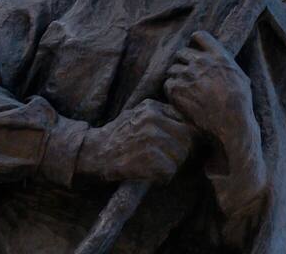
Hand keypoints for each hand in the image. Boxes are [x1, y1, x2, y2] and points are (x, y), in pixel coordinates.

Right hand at [77, 100, 195, 183]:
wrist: (93, 153)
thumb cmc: (118, 137)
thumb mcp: (137, 115)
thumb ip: (161, 116)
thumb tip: (191, 126)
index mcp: (152, 107)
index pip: (186, 122)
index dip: (184, 137)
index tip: (175, 145)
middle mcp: (153, 119)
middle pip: (187, 140)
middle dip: (180, 153)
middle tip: (164, 160)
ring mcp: (151, 138)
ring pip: (180, 156)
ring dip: (171, 166)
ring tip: (153, 166)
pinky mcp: (148, 158)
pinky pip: (169, 172)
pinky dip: (161, 178)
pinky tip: (148, 174)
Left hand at [163, 31, 256, 147]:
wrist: (232, 124)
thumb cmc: (240, 105)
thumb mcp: (241, 77)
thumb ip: (226, 65)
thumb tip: (219, 60)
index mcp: (218, 56)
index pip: (199, 36)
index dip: (193, 43)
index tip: (192, 51)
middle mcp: (201, 62)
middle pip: (181, 53)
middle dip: (183, 63)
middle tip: (187, 77)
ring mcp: (188, 75)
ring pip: (172, 69)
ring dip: (176, 78)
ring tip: (185, 91)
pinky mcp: (176, 89)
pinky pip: (167, 84)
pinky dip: (172, 91)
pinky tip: (180, 100)